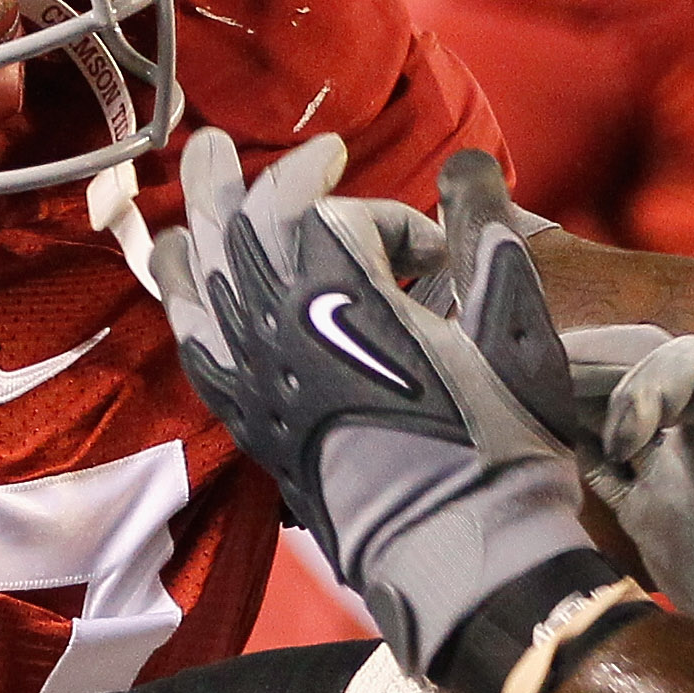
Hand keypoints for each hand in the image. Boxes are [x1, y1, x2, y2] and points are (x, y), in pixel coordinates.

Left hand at [151, 131, 603, 692]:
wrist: (458, 547)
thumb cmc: (497, 441)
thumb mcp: (513, 330)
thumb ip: (487, 243)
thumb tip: (470, 175)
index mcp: (346, 295)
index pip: (339, 216)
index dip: (387, 217)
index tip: (434, 251)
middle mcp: (282, 326)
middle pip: (238, 227)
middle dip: (238, 179)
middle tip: (217, 145)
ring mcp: (258, 375)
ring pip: (201, 282)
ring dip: (192, 229)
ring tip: (184, 199)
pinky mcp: (252, 420)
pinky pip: (198, 350)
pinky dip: (184, 309)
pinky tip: (180, 289)